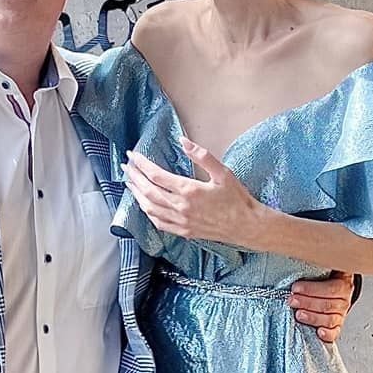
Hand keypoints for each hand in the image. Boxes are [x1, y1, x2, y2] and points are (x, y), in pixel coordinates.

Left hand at [123, 141, 265, 246]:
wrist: (247, 226)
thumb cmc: (237, 199)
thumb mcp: (223, 173)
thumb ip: (202, 156)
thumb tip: (183, 141)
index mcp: (189, 191)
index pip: (156, 175)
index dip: (141, 164)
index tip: (133, 156)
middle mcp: (181, 207)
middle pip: (148, 191)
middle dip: (134, 177)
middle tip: (126, 167)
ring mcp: (181, 222)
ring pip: (150, 208)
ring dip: (137, 195)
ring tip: (130, 183)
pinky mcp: (184, 231)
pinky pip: (159, 223)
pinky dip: (147, 212)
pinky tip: (144, 205)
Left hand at [288, 271, 355, 344]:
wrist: (333, 285)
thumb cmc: (324, 277)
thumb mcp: (323, 267)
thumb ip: (315, 264)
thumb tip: (297, 256)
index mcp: (343, 283)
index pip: (331, 288)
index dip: (312, 289)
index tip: (295, 287)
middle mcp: (344, 299)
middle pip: (328, 305)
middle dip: (307, 303)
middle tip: (292, 300)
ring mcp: (341, 314)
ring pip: (330, 319)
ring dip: (313, 317)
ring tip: (298, 314)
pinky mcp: (336, 326)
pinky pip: (335, 333)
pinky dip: (327, 334)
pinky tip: (318, 332)